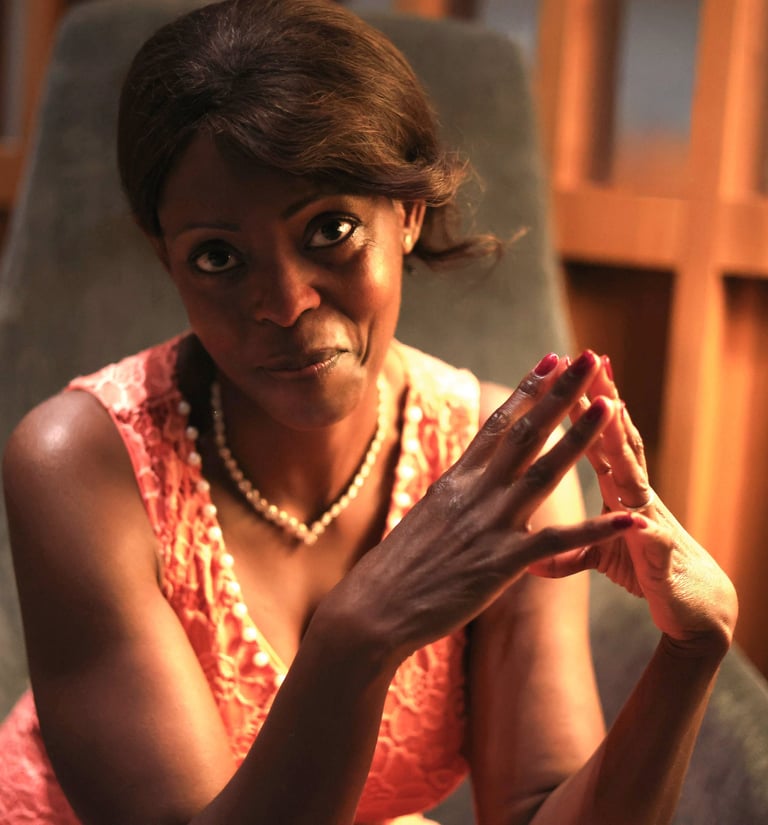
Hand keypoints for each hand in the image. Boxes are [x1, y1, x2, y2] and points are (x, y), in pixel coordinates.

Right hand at [324, 351, 637, 663]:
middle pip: (525, 432)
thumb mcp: (423, 519)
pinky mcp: (501, 563)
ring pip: (544, 471)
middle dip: (560, 393)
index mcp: (456, 481)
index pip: (497, 425)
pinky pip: (558, 542)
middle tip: (589, 358)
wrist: (371, 609)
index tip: (550, 360)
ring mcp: (490, 524)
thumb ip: (451, 499)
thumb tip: (459, 483)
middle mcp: (475, 492)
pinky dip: (597, 530)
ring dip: (579, 437)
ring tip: (610, 405)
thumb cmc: (393, 570)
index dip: (527, 390)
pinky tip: (630, 519)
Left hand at [536, 356, 737, 656]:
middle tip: (591, 360)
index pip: (593, 439)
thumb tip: (531, 550)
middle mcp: (634, 495)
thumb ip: (568, 546)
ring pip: (636, 474)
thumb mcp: (598, 554)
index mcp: (616, 490)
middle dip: (603, 400)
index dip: (578, 407)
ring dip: (625, 443)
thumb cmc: (645, 571)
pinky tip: (638, 521)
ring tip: (615, 408)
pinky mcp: (661, 556)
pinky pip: (652, 541)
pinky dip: (644, 530)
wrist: (694, 609)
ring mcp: (650, 519)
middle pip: (617, 440)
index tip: (561, 371)